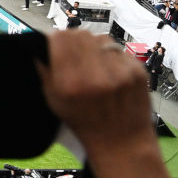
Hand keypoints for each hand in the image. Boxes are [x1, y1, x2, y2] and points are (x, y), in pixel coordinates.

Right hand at [38, 30, 177, 177]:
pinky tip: (111, 73)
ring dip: (94, 47)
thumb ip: (45, 73)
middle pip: (80, 35)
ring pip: (101, 39)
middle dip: (75, 41)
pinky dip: (113, 58)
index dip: (56, 39)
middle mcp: (95, 75)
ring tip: (94, 65)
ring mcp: (120, 72)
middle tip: (75, 54)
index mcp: (70, 83)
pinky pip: (119, 51)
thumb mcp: (55, 102)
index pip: (60, 38)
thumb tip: (39, 47)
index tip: (56, 46)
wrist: (122, 142)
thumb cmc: (85, 123)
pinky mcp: (137, 71)